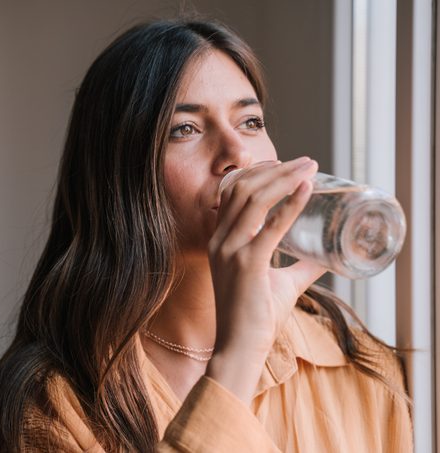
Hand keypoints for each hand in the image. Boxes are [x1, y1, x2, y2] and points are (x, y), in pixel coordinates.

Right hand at [205, 157, 326, 403]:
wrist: (239, 347)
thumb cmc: (256, 317)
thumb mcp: (280, 283)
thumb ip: (300, 267)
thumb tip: (325, 257)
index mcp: (221, 240)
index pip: (233, 193)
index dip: (257, 172)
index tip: (284, 163)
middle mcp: (220, 239)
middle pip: (244, 188)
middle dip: (276, 168)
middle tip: (306, 160)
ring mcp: (230, 250)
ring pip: (254, 198)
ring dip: (284, 177)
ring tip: (310, 166)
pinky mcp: (247, 263)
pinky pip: (271, 225)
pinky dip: (291, 203)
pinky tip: (308, 188)